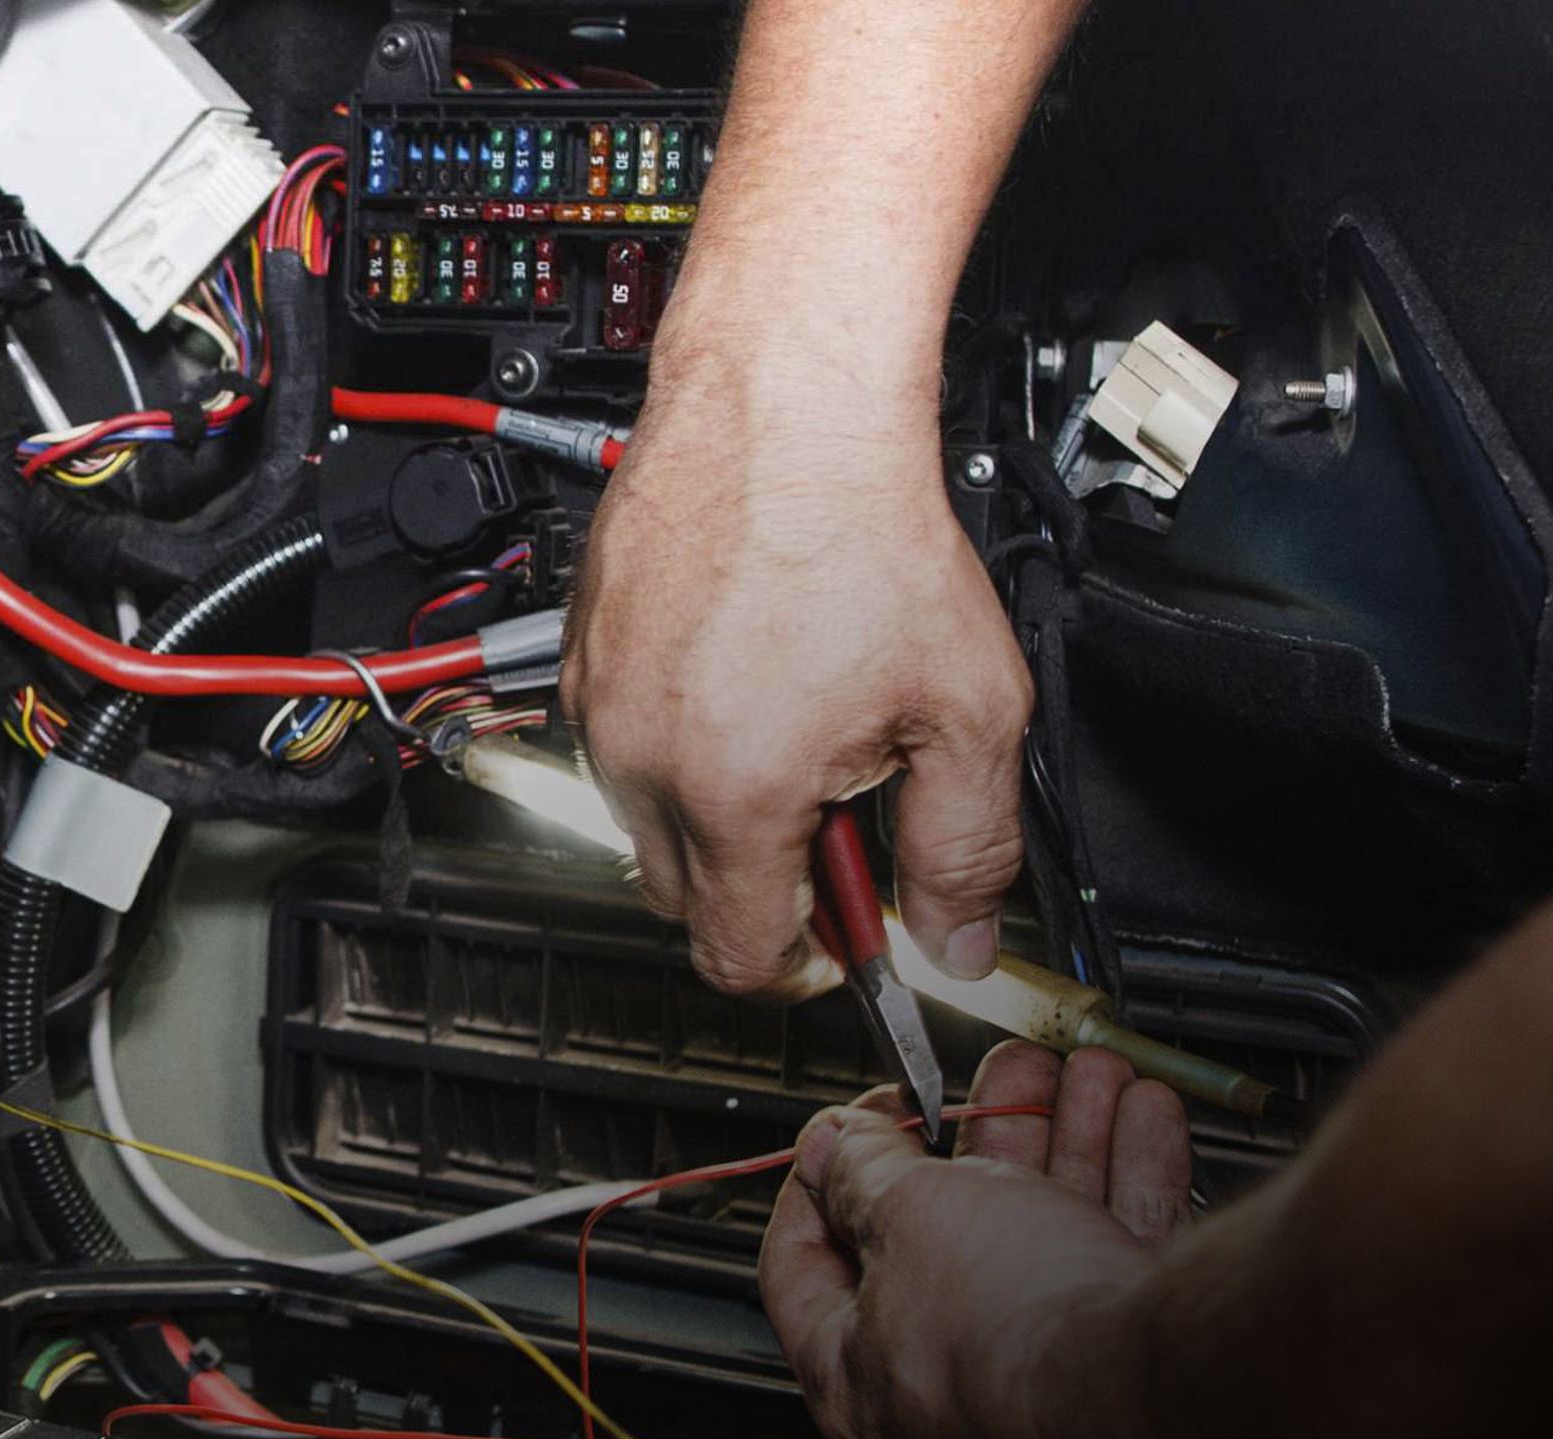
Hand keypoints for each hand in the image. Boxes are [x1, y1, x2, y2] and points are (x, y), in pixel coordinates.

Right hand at [567, 373, 1031, 998]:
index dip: (805, 963)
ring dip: (714, 810)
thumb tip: (960, 940)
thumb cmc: (864, 530)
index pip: (738, 957)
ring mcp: (602, 705)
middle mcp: (642, 760)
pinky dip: (677, 741)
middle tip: (837, 814)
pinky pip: (620, 743)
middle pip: (683, 901)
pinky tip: (746, 676)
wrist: (785, 410)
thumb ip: (968, 848)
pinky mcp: (584, 653)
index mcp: (732, 794)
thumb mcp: (969, 708)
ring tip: (794, 724)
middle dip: (761, 886)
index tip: (842, 935)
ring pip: (646, 820)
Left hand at [760, 1044, 1191, 1438]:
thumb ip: (861, 1171)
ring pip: (1043, 1223)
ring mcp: (1039, 1364)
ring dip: (1066, 1130)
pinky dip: (1129, 1167)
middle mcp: (949, 1375)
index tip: (852, 1123)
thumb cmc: (1016, 1327)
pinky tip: (1140, 1110)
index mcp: (861, 1370)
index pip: (806, 1264)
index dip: (824, 1177)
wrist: (1165, 1372)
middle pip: (947, 1228)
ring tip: (1084, 1072)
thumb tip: (831, 1145)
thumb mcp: (906, 1216)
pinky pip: (1116, 1242)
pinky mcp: (1122, 1348)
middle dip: (985, 1130)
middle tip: (1001, 1076)